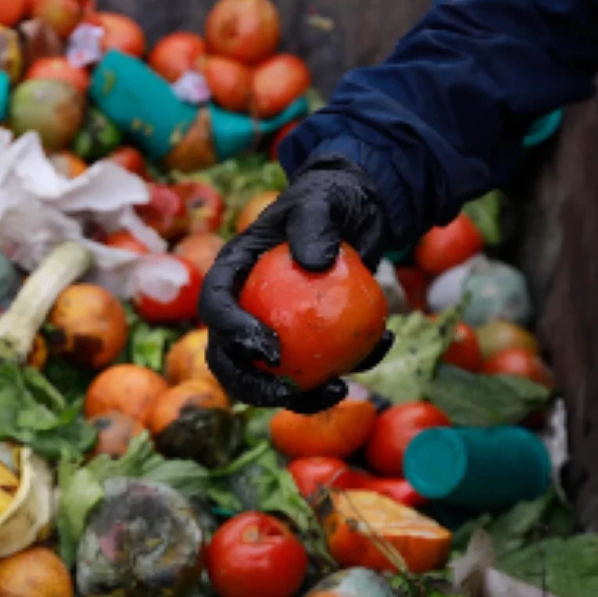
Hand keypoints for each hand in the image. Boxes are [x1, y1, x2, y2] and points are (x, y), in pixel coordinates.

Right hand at [198, 154, 393, 413]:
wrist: (354, 211)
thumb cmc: (329, 200)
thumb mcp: (323, 199)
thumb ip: (314, 223)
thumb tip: (312, 264)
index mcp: (232, 272)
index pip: (215, 306)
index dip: (232, 334)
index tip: (271, 350)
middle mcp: (244, 305)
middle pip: (227, 357)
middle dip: (250, 386)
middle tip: (287, 393)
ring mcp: (271, 327)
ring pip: (268, 376)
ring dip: (298, 397)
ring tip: (339, 391)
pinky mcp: (305, 339)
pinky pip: (317, 366)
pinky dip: (346, 367)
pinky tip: (382, 347)